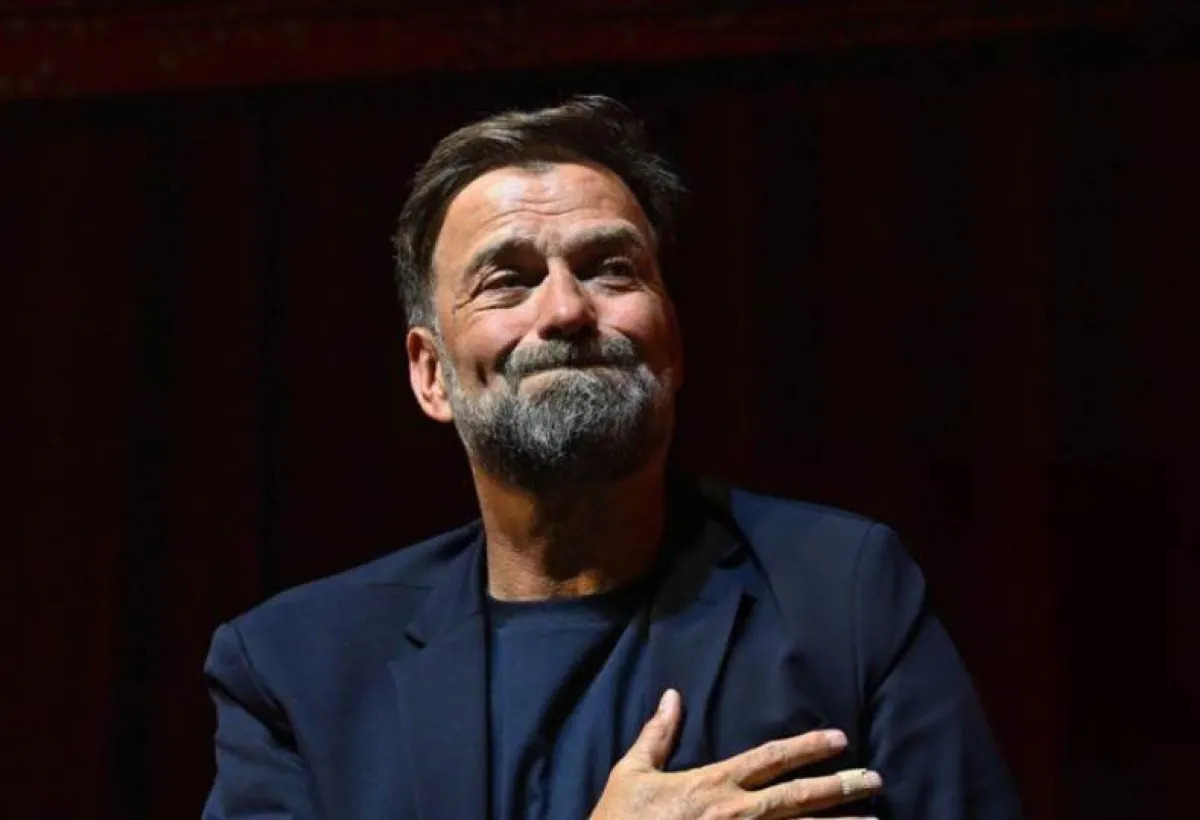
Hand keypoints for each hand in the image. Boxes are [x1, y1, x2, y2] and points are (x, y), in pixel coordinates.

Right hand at [590, 689, 881, 819]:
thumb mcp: (631, 773)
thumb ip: (657, 735)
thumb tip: (672, 696)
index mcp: (712, 785)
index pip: (770, 759)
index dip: (807, 747)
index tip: (839, 740)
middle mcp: (735, 814)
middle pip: (798, 798)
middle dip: (840, 788)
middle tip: (876, 781)